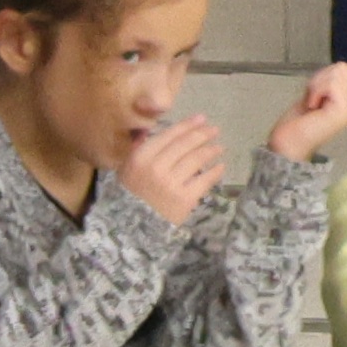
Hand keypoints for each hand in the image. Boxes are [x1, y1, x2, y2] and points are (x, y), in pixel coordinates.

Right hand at [118, 112, 224, 226]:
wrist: (131, 227)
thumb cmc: (130, 195)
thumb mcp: (125, 170)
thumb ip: (138, 149)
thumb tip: (150, 130)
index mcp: (140, 158)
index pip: (168, 135)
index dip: (187, 125)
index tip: (201, 118)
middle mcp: (156, 167)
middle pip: (185, 145)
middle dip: (202, 134)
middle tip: (214, 130)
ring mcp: (172, 183)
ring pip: (197, 160)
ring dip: (211, 150)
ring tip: (219, 147)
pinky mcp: (185, 198)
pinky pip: (205, 180)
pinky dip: (215, 171)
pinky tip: (220, 166)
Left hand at [263, 65, 346, 163]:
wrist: (287, 146)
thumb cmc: (295, 125)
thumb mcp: (314, 96)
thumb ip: (329, 83)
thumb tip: (343, 65)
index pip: (345, 70)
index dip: (324, 76)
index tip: (313, 95)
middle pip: (344, 69)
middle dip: (322, 79)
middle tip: (312, 99)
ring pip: (338, 74)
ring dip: (318, 85)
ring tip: (312, 104)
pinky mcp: (343, 111)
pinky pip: (332, 84)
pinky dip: (317, 90)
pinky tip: (312, 106)